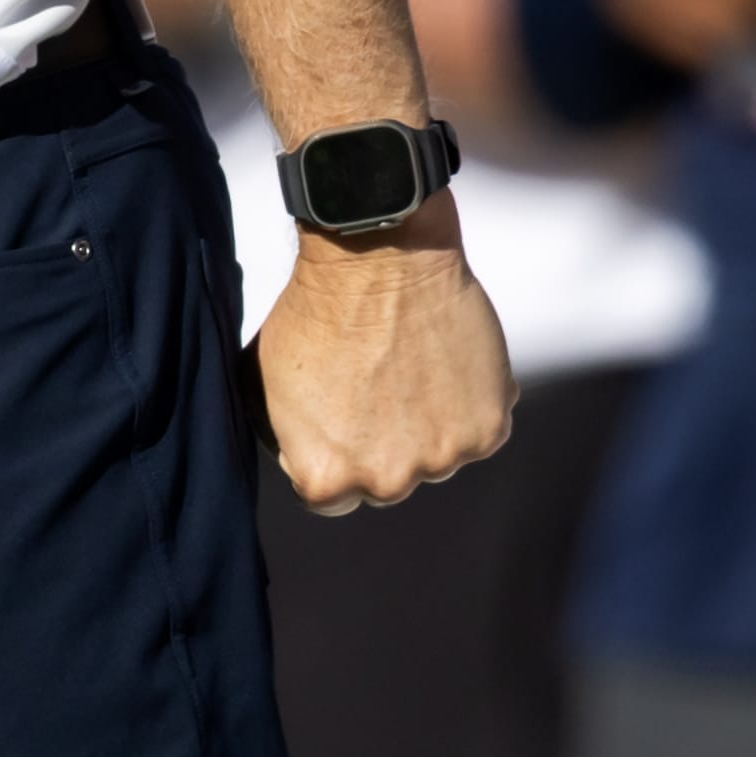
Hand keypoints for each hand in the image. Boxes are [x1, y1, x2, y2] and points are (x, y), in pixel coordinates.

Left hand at [254, 192, 513, 513]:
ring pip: (435, 455)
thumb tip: (299, 458)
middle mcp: (387, 482)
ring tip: (407, 367)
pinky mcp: (489, 429)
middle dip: (378, 445)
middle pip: (385, 480)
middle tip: (374, 389)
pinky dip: (466, 404)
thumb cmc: (313, 313)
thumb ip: (289, 437)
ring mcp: (443, 458)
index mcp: (327, 477)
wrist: (378, 259)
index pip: (329, 497)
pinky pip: (476, 430)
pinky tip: (441, 360)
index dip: (329, 457)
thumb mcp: (266, 383)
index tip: (334, 426)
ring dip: (426, 425)